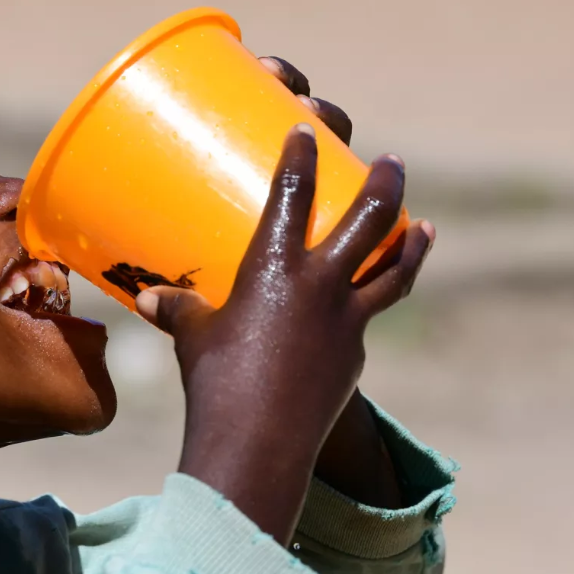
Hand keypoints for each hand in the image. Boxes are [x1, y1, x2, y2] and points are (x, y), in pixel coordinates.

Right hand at [135, 121, 433, 541]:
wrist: (258, 443)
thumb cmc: (214, 383)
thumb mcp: (193, 338)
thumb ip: (179, 310)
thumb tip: (148, 298)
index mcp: (275, 268)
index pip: (293, 194)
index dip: (301, 156)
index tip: (307, 130)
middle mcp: (320, 285)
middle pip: (370, 220)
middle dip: (385, 185)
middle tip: (391, 162)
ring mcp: (346, 321)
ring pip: (393, 270)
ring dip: (410, 242)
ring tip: (424, 226)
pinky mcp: (355, 355)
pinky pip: (369, 317)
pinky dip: (373, 302)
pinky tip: (368, 303)